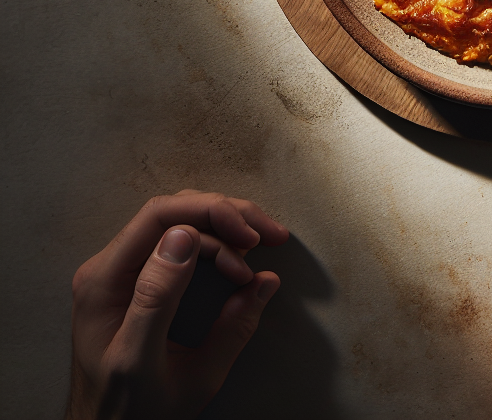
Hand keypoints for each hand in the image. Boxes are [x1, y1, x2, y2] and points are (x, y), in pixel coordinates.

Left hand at [66, 190, 288, 419]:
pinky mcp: (142, 278)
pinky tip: (239, 258)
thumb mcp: (182, 380)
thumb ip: (216, 328)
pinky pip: (182, 242)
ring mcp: (126, 271)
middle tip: (268, 235)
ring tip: (260, 245)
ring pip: (183, 221)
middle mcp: (111, 269)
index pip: (160, 216)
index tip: (250, 238)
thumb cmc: (134, 414)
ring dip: (227, 227)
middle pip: (175, 211)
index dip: (212, 214)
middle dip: (228, 216)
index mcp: (105, 285)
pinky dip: (218, 242)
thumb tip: (247, 268)